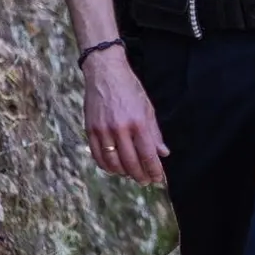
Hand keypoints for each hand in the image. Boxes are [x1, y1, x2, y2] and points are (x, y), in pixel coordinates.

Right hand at [83, 47, 169, 184]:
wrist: (105, 72)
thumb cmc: (129, 88)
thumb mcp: (147, 107)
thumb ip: (154, 133)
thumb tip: (163, 153)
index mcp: (138, 122)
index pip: (148, 154)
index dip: (154, 170)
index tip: (158, 179)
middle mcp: (120, 128)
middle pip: (131, 162)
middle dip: (140, 175)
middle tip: (146, 181)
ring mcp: (103, 130)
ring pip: (113, 163)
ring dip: (124, 173)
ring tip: (132, 174)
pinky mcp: (90, 130)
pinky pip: (98, 156)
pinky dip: (107, 166)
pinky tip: (114, 168)